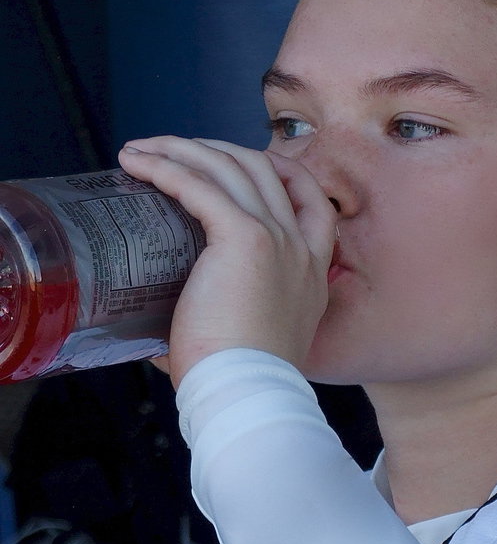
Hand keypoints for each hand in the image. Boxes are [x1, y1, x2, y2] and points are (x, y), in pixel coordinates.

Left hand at [118, 136, 336, 386]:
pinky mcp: (246, 238)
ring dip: (183, 150)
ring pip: (233, 167)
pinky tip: (137, 164)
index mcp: (311, 278)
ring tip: (142, 150)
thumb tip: (154, 340)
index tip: (242, 163)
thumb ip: (215, 331)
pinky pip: (201, 185)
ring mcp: (278, 240)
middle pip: (268, 170)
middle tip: (175, 153)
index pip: (312, 204)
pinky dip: (166, 168)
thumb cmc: (239, 384)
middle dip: (219, 151)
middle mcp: (301, 251)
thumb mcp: (243, 347)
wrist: (248, 393)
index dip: (281, 173)